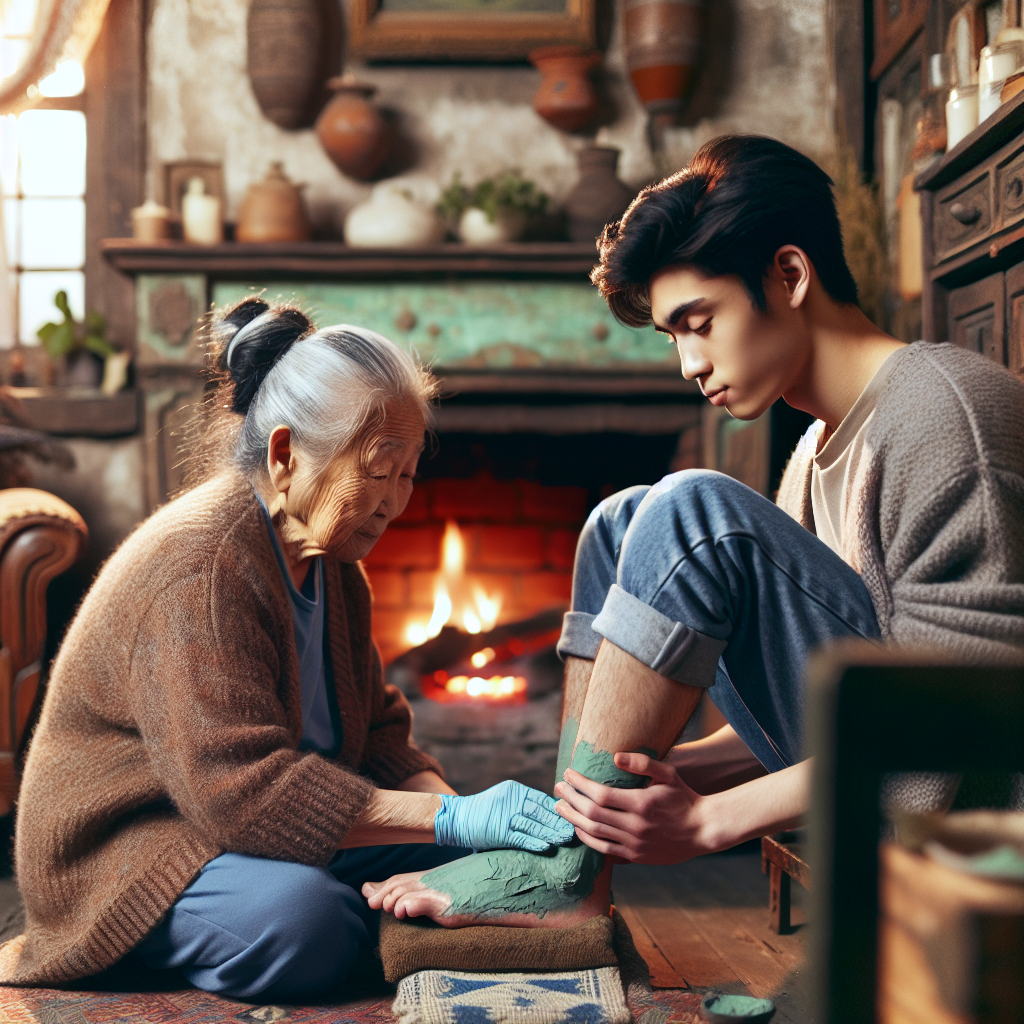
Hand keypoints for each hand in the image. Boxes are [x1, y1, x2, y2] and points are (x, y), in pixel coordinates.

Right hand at [434, 780, 574, 851]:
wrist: (457, 818)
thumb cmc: (483, 811)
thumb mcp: (504, 799)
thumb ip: (522, 804)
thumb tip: (548, 815)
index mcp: (514, 790)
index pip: (542, 799)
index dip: (557, 809)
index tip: (572, 817)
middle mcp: (511, 799)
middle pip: (541, 811)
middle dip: (558, 822)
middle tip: (574, 830)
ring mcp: (504, 815)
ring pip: (534, 824)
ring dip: (551, 833)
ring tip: (565, 839)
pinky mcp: (498, 831)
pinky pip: (520, 837)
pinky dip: (535, 842)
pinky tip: (547, 846)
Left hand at [554, 752, 712, 864]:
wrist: (703, 830)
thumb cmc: (684, 797)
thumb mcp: (668, 773)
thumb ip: (642, 762)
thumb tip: (614, 756)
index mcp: (641, 804)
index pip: (600, 794)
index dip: (580, 784)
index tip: (568, 773)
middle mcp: (635, 826)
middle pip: (592, 814)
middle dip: (571, 799)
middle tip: (558, 788)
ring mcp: (634, 844)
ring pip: (594, 833)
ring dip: (573, 819)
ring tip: (561, 807)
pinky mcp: (635, 857)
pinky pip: (604, 850)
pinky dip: (587, 839)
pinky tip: (577, 828)